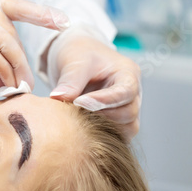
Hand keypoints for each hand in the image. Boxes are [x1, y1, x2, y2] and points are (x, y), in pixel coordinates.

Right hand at [0, 0, 69, 87]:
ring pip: (4, 44)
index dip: (42, 14)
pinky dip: (0, 70)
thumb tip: (7, 79)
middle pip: (12, 35)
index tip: (63, 21)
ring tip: (19, 87)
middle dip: (22, 62)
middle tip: (27, 84)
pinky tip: (3, 82)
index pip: (18, 6)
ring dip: (15, 69)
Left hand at [45, 25, 140, 139]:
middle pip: (128, 113)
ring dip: (103, 128)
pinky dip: (102, 135)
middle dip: (101, 116)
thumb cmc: (79, 55)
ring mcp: (126, 108)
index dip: (104, 101)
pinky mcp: (116, 121)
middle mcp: (132, 93)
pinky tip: (81, 132)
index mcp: (127, 74)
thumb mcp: (75, 61)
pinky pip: (117, 135)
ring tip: (78, 122)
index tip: (79, 102)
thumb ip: (70, 80)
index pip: (125, 92)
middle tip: (74, 113)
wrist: (76, 59)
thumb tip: (58, 98)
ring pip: (127, 128)